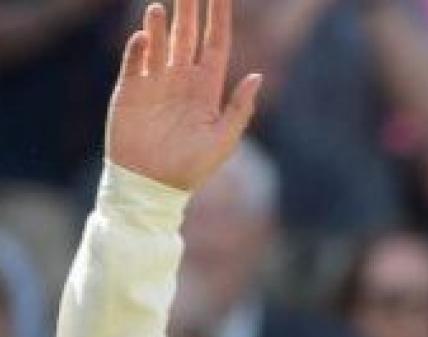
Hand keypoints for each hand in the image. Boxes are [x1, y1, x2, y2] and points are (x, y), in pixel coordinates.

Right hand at [105, 0, 261, 190]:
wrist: (152, 186)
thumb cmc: (191, 168)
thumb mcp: (223, 140)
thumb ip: (239, 108)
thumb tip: (257, 77)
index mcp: (207, 89)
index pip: (215, 45)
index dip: (219, 19)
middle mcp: (181, 80)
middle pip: (187, 36)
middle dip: (190, 10)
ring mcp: (154, 83)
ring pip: (159, 44)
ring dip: (161, 26)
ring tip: (161, 7)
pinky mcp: (129, 91)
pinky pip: (134, 63)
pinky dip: (139, 49)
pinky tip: (145, 37)